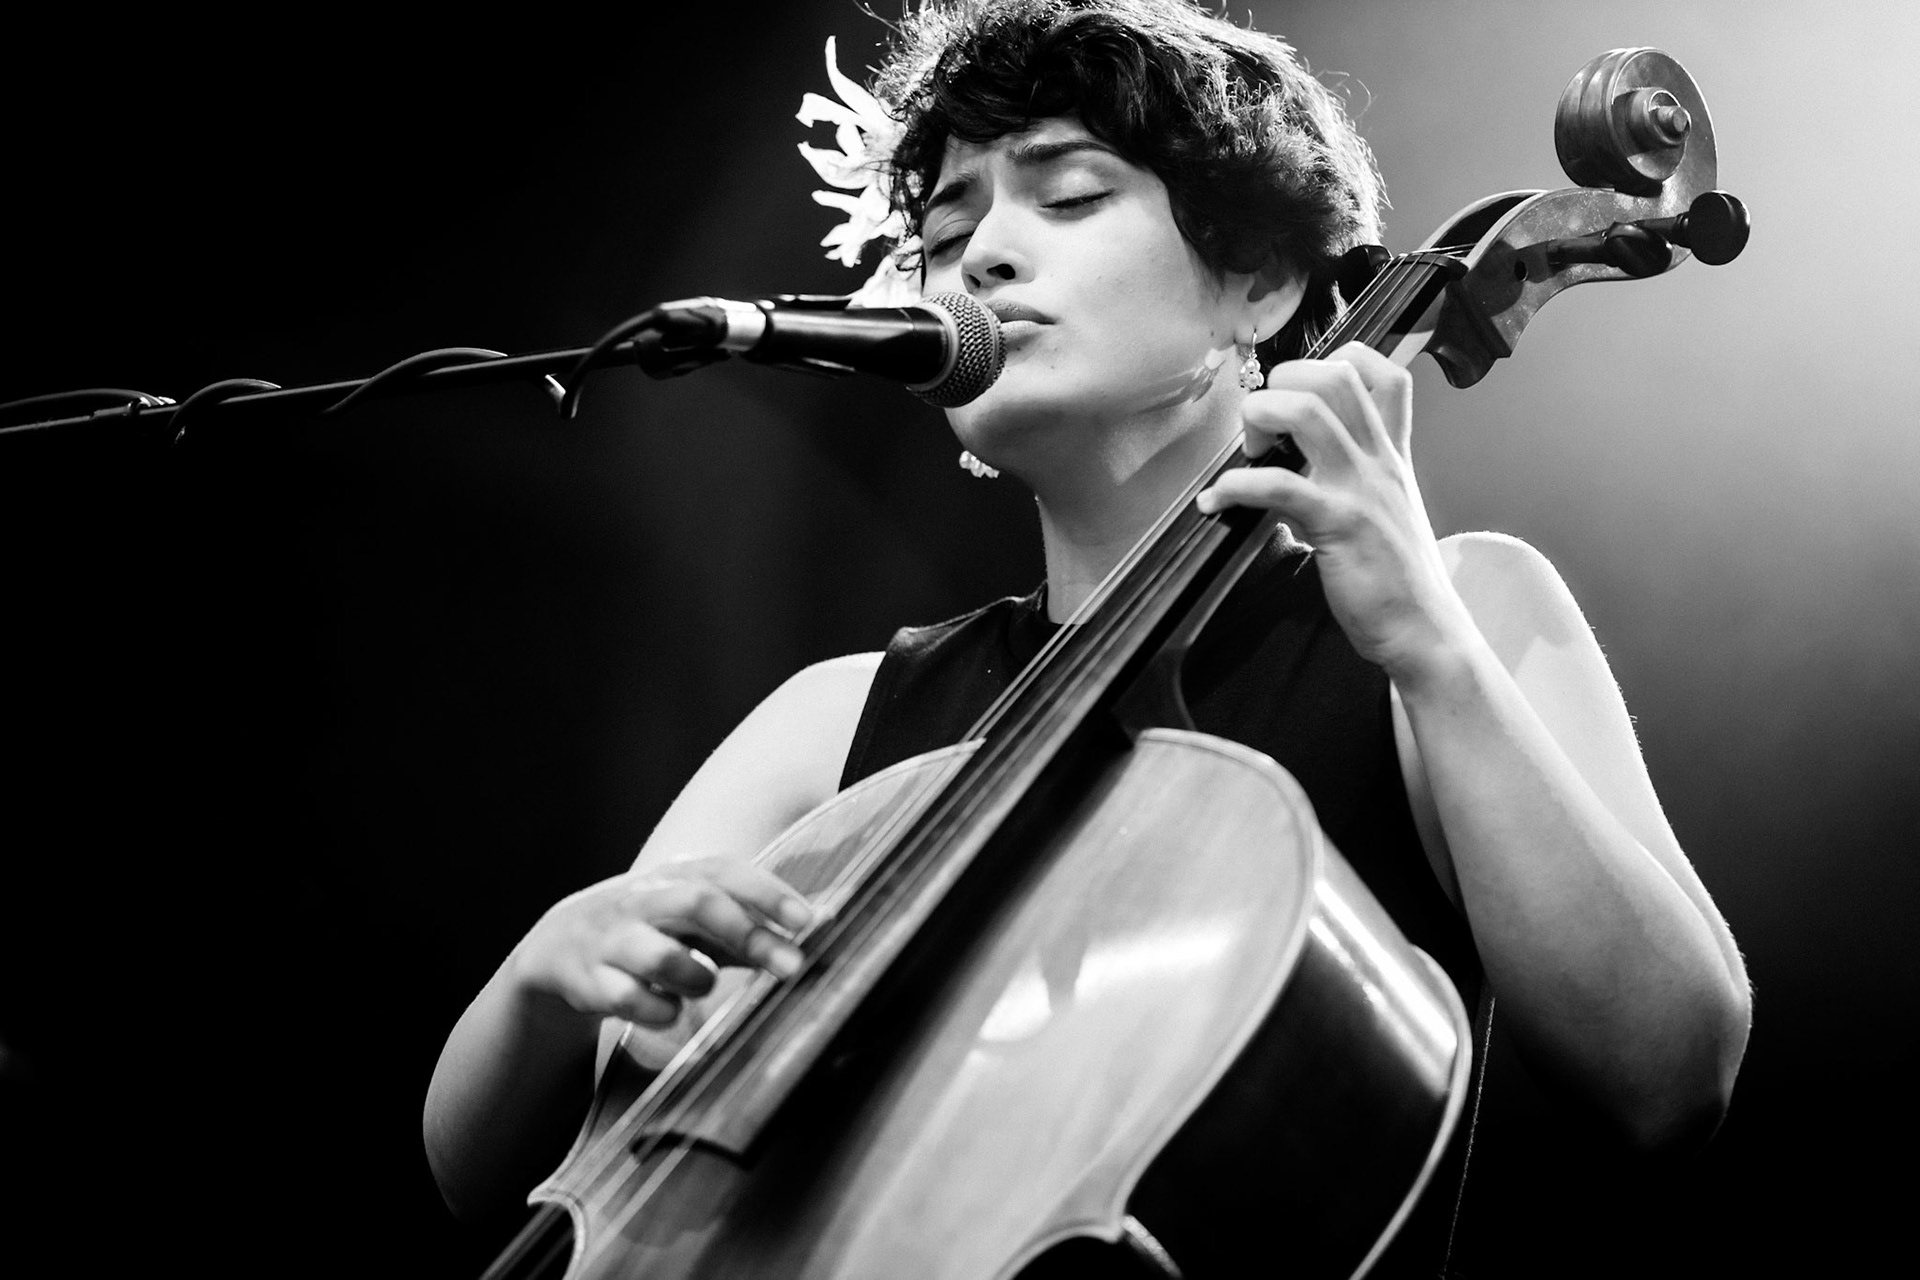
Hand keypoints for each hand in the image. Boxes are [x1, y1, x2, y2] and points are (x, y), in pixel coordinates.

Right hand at [508, 857, 813, 1027]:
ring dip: (696, 977)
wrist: (562, 943)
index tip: (809, 921)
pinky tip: (666, 1009)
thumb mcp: (694, 919)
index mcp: (674, 875)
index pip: (725, 872)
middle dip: (748, 934)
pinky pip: (629, 1000)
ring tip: (703, 984)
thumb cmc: (651, 928)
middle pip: (698, 903)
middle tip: (791, 967)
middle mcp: (643, 899)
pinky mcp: (589, 979)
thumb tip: (816, 930)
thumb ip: (748, 926)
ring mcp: (613, 939)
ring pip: (661, 956)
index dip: (769, 893)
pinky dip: (658, 1010)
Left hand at [1194, 342, 1473, 681]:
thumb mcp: (1383, 511)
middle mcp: (1379, 460)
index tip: (1300, 389)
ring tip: (1245, 451)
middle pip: (1337, 375)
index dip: (1337, 359)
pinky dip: (1234, 486)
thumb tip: (1295, 468)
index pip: (1385, 373)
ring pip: (1309, 411)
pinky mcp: (1339, 525)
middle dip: (1285, 381)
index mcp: (1392, 453)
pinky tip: (1216, 501)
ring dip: (1261, 415)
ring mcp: (1360, 489)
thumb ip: (1349, 480)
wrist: (1426, 631)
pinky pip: (1278, 486)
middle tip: (1263, 426)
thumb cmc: (1398, 578)